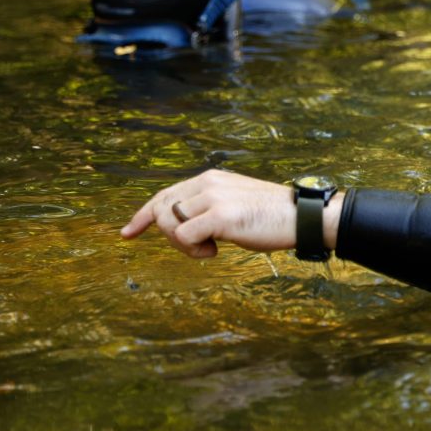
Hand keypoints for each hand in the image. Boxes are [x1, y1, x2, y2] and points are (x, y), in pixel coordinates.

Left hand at [121, 169, 341, 258]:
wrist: (303, 217)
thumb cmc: (273, 217)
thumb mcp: (236, 203)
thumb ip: (210, 207)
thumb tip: (185, 225)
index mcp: (211, 179)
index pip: (165, 194)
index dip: (143, 215)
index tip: (127, 233)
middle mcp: (208, 183)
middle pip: (161, 209)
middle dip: (168, 236)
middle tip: (197, 249)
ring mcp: (213, 197)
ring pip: (169, 224)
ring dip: (182, 245)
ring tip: (209, 250)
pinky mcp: (220, 215)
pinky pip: (184, 236)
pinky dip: (193, 251)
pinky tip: (215, 252)